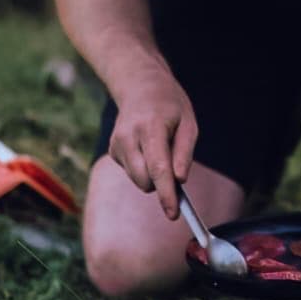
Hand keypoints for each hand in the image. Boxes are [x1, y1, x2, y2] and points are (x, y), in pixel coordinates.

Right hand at [109, 61, 196, 218]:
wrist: (138, 86)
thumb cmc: (169, 105)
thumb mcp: (188, 122)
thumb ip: (184, 152)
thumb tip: (180, 181)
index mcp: (150, 127)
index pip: (158, 168)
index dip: (166, 194)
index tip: (173, 214)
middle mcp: (128, 136)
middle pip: (145, 180)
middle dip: (163, 185)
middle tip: (177, 170)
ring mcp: (117, 144)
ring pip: (138, 180)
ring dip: (153, 177)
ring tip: (161, 150)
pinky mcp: (112, 150)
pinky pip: (133, 173)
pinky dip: (144, 168)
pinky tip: (147, 147)